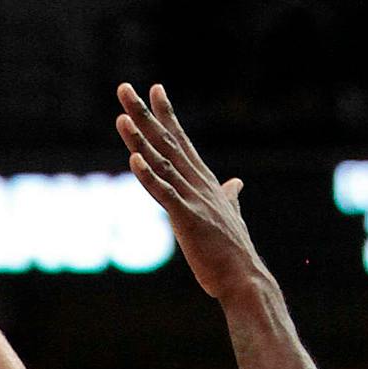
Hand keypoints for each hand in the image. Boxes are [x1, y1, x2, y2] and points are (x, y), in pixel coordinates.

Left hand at [114, 84, 261, 304]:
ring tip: (122, 117)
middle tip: (124, 88)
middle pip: (167, 142)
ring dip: (140, 140)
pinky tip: (134, 159)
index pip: (182, 141)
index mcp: (205, 183)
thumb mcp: (231, 217)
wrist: (245, 280)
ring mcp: (193, 200)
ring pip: (162, 163)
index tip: (154, 89)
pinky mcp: (187, 219)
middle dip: (144, 115)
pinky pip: (164, 193)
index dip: (167, 115)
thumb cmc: (234, 254)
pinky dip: (149, 176)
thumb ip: (231, 197)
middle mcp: (198, 184)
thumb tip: (237, 184)